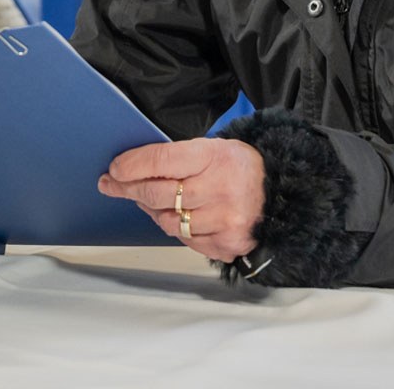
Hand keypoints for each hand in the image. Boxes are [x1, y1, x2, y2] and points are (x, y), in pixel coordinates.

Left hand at [98, 138, 264, 262]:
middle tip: (112, 185)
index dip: (132, 166)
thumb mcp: (214, 149)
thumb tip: (132, 169)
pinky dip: (177, 228)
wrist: (281, 194)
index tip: (115, 170)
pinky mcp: (226, 244)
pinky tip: (177, 216)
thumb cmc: (241, 168)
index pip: (161, 160)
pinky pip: (186, 240)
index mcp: (214, 157)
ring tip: (148, 200)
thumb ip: (178, 159)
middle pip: (158, 194)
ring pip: (168, 221)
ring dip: (152, 211)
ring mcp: (223, 220)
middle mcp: (219, 189)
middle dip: (129, 189)